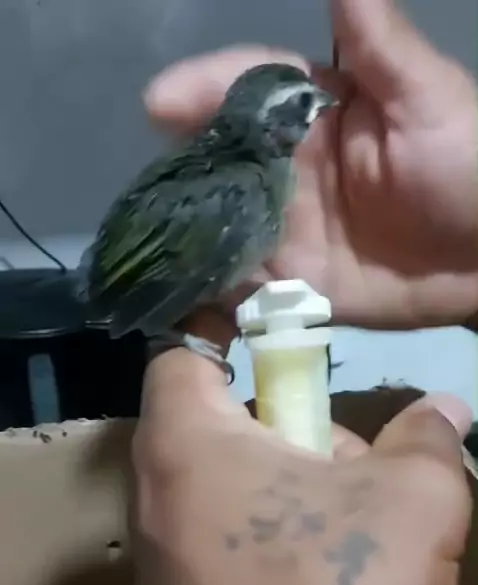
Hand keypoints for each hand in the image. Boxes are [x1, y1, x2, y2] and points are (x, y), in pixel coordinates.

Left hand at [133, 350, 471, 584]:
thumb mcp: (417, 499)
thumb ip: (429, 437)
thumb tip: (443, 410)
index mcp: (186, 449)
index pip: (181, 356)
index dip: (229, 335)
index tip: (282, 342)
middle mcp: (154, 503)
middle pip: (214, 427)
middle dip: (287, 429)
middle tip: (349, 461)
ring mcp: (163, 570)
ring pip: (226, 493)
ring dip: (289, 492)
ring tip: (353, 532)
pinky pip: (224, 550)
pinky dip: (272, 545)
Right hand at [144, 0, 477, 329]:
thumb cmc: (467, 167)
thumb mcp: (427, 97)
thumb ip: (378, 44)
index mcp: (317, 113)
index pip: (249, 90)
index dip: (204, 89)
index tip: (162, 103)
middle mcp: (291, 167)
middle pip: (222, 157)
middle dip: (183, 163)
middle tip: (148, 178)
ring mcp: (287, 225)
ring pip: (222, 217)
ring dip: (188, 225)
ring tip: (151, 235)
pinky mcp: (293, 279)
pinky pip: (242, 279)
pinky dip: (212, 282)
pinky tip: (183, 283)